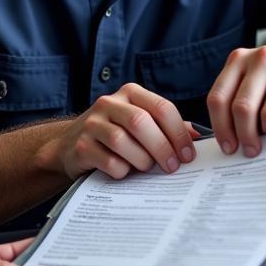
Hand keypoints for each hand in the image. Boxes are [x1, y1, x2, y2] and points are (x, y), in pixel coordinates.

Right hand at [48, 83, 199, 180]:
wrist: (69, 144)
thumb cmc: (114, 134)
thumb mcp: (139, 122)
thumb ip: (165, 126)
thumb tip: (196, 136)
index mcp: (130, 93)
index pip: (161, 108)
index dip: (178, 133)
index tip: (188, 155)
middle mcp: (109, 103)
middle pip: (141, 122)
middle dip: (162, 147)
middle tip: (172, 167)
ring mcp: (92, 123)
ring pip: (123, 141)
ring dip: (141, 160)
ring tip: (146, 168)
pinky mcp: (81, 146)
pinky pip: (108, 161)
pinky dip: (122, 171)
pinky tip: (124, 172)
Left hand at [207, 36, 265, 156]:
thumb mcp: (258, 73)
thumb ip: (242, 95)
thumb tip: (233, 136)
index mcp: (240, 59)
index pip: (218, 98)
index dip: (220, 127)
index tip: (228, 146)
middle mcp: (263, 59)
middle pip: (242, 108)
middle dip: (244, 137)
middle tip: (250, 151)